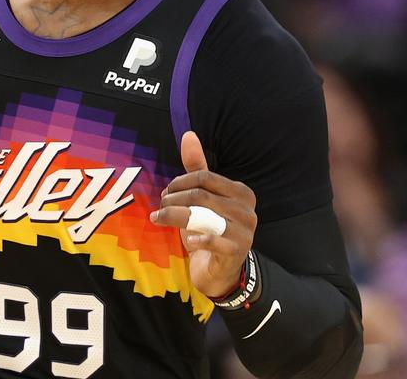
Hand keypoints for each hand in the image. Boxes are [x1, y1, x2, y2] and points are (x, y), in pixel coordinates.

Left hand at [150, 131, 256, 297]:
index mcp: (241, 192)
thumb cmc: (211, 229)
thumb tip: (188, 135)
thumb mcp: (204, 199)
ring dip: (175, 216)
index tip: (166, 193)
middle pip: (201, 195)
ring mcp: (244, 231)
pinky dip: (197, 239)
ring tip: (159, 218)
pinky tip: (188, 241)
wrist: (221, 271)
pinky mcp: (236, 251)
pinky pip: (214, 240)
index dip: (180, 182)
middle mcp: (247, 209)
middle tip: (159, 207)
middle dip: (173, 199)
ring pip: (203, 216)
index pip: (205, 177)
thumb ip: (197, 167)